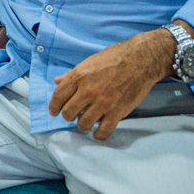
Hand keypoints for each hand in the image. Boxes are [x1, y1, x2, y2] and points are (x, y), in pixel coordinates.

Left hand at [49, 28, 172, 139]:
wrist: (140, 60)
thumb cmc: (114, 58)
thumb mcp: (88, 62)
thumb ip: (72, 75)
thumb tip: (56, 82)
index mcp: (79, 76)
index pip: (58, 96)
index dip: (54, 107)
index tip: (54, 112)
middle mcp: (88, 91)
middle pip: (68, 113)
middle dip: (68, 116)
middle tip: (73, 115)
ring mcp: (103, 103)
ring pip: (83, 124)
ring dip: (82, 125)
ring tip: (86, 122)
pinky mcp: (117, 112)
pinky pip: (103, 131)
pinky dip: (99, 135)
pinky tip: (98, 132)